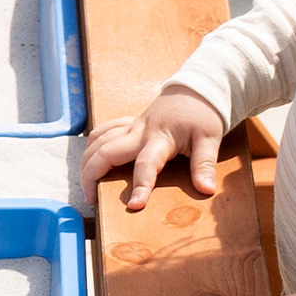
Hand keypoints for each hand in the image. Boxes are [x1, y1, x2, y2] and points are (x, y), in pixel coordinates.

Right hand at [78, 86, 226, 209]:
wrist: (196, 90)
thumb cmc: (203, 115)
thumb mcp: (210, 139)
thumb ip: (205, 164)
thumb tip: (206, 189)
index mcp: (161, 137)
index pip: (146, 163)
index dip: (140, 185)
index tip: (135, 205)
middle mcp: (140, 132)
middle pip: (106, 151)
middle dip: (92, 175)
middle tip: (91, 200)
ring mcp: (131, 127)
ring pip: (97, 141)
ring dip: (86, 163)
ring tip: (86, 187)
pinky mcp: (128, 124)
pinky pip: (102, 132)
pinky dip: (91, 146)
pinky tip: (88, 162)